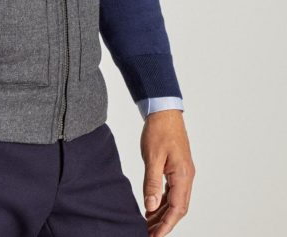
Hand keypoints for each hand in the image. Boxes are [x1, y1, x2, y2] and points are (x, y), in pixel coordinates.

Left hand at [140, 109, 195, 235]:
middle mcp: (186, 176)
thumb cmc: (159, 130)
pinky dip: (163, 201)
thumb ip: (151, 183)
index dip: (166, 225)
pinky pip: (172, 191)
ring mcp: (183, 173)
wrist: (164, 111)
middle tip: (148, 233)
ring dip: (163, 213)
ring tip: (148, 224)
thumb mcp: (152, 157)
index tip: (154, 236)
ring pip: (176, 201)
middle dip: (164, 223)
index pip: (176, 208)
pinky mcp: (178, 168)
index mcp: (182, 175)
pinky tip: (152, 206)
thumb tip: (150, 206)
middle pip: (178, 208)